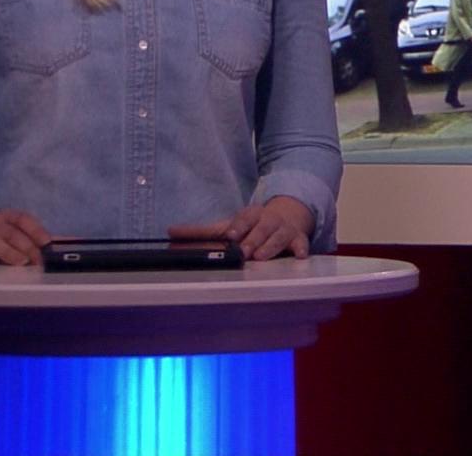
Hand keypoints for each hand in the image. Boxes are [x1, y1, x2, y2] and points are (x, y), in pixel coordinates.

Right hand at [0, 209, 50, 265]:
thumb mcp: (14, 230)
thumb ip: (37, 237)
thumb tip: (68, 241)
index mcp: (8, 217)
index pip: (23, 219)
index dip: (36, 229)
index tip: (47, 242)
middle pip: (10, 232)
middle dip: (26, 246)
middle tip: (38, 261)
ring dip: (7, 251)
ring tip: (20, 262)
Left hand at [169, 196, 312, 260]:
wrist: (289, 214)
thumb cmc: (252, 225)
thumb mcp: (228, 225)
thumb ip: (201, 232)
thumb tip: (170, 232)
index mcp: (250, 215)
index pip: (243, 219)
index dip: (238, 226)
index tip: (231, 235)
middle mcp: (267, 220)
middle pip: (261, 228)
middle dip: (253, 240)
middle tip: (244, 252)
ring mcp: (284, 230)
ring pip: (278, 237)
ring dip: (270, 246)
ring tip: (261, 257)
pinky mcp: (298, 240)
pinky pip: (302, 243)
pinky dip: (301, 249)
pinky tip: (300, 255)